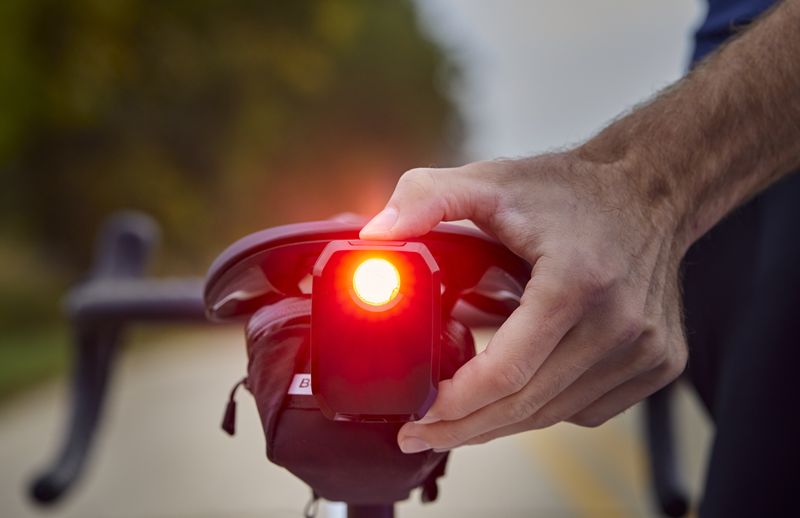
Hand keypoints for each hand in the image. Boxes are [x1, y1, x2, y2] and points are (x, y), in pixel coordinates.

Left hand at [360, 153, 688, 452]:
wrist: (649, 191)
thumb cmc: (569, 189)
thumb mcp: (491, 181)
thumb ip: (426, 198)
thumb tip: (375, 234)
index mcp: (575, 282)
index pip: (507, 371)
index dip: (455, 404)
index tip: (416, 418)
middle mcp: (619, 323)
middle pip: (529, 405)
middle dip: (466, 429)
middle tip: (422, 435)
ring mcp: (645, 349)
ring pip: (557, 414)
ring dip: (504, 422)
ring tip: (460, 417)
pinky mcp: (659, 364)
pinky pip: (589, 408)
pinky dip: (547, 408)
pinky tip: (520, 389)